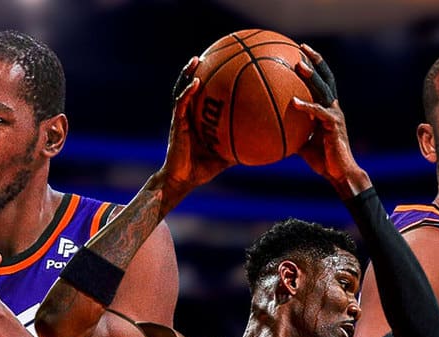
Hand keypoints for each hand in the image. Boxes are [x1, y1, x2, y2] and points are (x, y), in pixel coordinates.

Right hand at [156, 57, 232, 195]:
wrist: (183, 180)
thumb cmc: (202, 169)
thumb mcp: (225, 157)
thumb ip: (239, 148)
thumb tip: (261, 148)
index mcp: (197, 121)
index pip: (202, 98)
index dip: (207, 83)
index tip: (219, 69)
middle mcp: (188, 116)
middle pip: (190, 88)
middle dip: (196, 71)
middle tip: (206, 55)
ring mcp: (181, 119)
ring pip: (182, 91)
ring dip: (188, 74)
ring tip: (196, 60)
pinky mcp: (177, 124)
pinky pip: (181, 104)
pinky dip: (188, 92)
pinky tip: (196, 83)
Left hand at [290, 44, 364, 193]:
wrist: (339, 173)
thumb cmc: (321, 160)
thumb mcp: (300, 142)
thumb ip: (289, 131)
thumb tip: (267, 129)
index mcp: (327, 109)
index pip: (322, 82)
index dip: (314, 66)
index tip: (300, 51)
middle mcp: (333, 108)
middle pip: (326, 78)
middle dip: (315, 61)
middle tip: (301, 47)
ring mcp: (335, 115)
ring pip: (324, 90)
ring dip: (311, 76)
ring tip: (299, 64)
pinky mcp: (334, 126)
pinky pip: (319, 112)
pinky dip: (306, 106)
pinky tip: (294, 102)